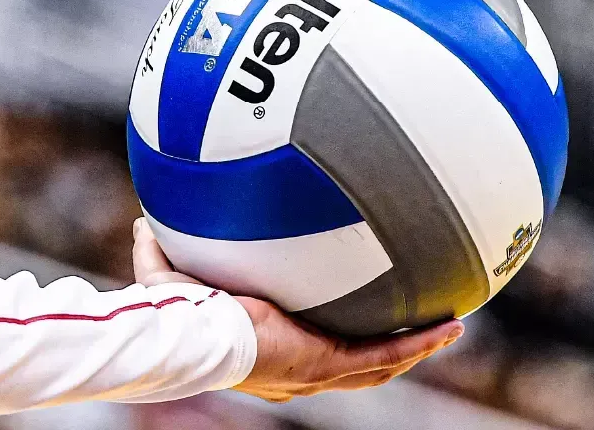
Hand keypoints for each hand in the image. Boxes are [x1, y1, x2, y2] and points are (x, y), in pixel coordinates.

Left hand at [132, 218, 464, 402]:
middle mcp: (303, 369)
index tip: (363, 318)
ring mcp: (318, 371)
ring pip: (380, 367)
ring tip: (448, 328)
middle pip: (361, 366)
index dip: (344, 341)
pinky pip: (382, 357)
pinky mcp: (326, 364)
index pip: (321, 351)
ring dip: (414, 349)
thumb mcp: (171, 279)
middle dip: (394, 349)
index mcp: (279, 353)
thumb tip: (146, 222)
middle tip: (423, 327)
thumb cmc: (177, 316)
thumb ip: (159, 252)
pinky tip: (444, 327)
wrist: (190, 337)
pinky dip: (414, 344)